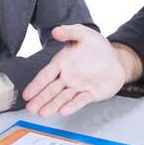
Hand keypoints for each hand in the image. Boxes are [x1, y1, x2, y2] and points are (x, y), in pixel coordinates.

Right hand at [23, 25, 139, 117]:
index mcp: (62, 63)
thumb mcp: (83, 34)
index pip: (46, 75)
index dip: (36, 84)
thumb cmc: (97, 47)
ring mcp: (78, 87)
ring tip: (43, 113)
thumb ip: (69, 31)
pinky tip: (63, 111)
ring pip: (63, 98)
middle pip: (51, 90)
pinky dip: (72, 106)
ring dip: (52, 106)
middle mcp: (67, 78)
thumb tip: (56, 30)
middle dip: (40, 99)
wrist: (116, 59)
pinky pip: (80, 100)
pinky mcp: (91, 94)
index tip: (27, 93)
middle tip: (30, 109)